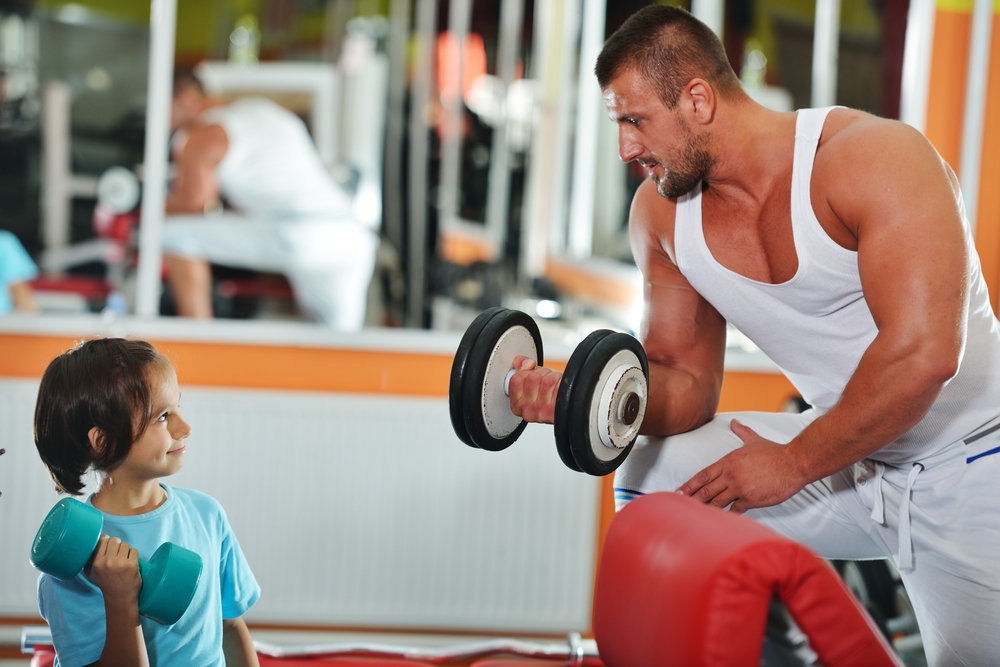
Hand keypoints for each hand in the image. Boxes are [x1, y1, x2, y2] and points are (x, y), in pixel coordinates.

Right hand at [87, 535, 141, 607]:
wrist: (120, 598)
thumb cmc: (106, 584)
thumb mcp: (92, 573)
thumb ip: (89, 560)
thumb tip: (90, 545)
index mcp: (97, 562)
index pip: (103, 540)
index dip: (108, 541)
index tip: (110, 547)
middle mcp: (107, 561)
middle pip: (115, 540)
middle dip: (117, 545)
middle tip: (118, 554)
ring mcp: (120, 563)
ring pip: (125, 544)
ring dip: (126, 550)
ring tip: (124, 560)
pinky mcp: (131, 565)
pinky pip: (134, 550)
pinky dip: (133, 555)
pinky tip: (130, 563)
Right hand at [505, 356, 561, 423]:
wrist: (565, 405)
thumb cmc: (547, 394)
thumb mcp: (530, 380)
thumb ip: (522, 367)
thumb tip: (525, 363)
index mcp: (517, 405)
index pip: (516, 379)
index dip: (526, 372)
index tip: (531, 375)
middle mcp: (527, 410)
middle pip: (532, 377)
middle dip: (541, 372)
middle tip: (545, 379)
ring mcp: (541, 411)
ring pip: (546, 380)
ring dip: (552, 376)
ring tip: (552, 383)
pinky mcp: (554, 409)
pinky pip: (556, 384)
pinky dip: (560, 380)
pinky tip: (558, 387)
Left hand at [678, 419, 806, 512]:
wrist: (793, 463)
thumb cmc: (774, 452)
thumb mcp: (754, 440)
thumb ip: (742, 432)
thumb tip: (734, 422)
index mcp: (728, 462)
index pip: (703, 475)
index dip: (689, 485)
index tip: (678, 492)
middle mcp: (731, 476)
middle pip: (705, 490)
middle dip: (691, 499)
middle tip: (679, 507)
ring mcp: (740, 489)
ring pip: (717, 502)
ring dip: (705, 509)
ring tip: (694, 516)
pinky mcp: (751, 500)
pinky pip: (735, 511)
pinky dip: (727, 516)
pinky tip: (720, 521)